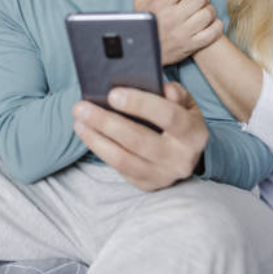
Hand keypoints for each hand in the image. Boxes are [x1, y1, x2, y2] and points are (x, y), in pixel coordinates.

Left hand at [72, 82, 208, 191]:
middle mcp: (181, 158)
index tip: (112, 94)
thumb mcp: (186, 103)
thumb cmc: (181, 119)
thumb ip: (175, 93)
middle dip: (106, 122)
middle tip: (80, 107)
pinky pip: (119, 168)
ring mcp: (164, 175)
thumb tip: (162, 88)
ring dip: (95, 139)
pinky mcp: (148, 185)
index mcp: (194, 133)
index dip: (140, 104)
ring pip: (123, 159)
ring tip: (78, 121)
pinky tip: (87, 133)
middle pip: (138, 140)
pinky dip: (100, 150)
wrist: (189, 154)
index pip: (167, 116)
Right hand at [136, 0, 223, 64]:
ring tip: (203, 10)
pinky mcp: (191, 46)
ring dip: (209, 9)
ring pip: (209, 13)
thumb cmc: (144, 26)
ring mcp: (183, 33)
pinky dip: (216, 26)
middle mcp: (172, 17)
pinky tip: (210, 23)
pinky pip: (213, 32)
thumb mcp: (139, 3)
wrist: (143, 55)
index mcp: (160, 4)